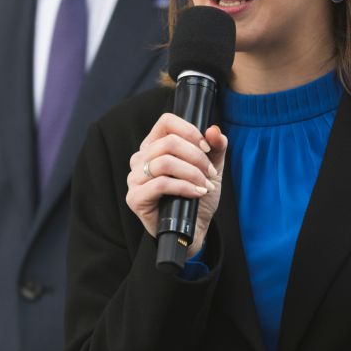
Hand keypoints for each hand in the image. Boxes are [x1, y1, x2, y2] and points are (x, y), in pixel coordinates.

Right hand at [126, 114, 228, 256]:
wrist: (194, 228)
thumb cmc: (197, 195)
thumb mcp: (212, 168)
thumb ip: (215, 147)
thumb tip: (213, 130)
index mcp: (154, 145)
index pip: (166, 122)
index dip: (190, 131)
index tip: (207, 148)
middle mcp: (140, 158)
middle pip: (169, 142)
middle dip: (197, 158)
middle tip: (211, 174)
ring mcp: (134, 178)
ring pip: (165, 162)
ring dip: (192, 173)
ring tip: (206, 186)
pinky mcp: (135, 198)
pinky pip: (161, 184)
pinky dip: (184, 187)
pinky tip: (196, 193)